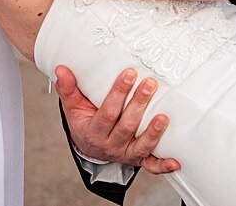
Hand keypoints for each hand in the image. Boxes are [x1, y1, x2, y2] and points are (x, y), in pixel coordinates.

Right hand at [55, 65, 179, 173]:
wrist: (88, 146)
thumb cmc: (84, 121)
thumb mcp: (72, 106)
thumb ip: (68, 88)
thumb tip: (61, 69)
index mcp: (93, 131)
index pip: (107, 112)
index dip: (118, 93)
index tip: (129, 74)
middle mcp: (110, 145)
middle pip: (127, 126)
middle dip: (139, 104)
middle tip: (150, 84)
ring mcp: (125, 153)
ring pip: (140, 145)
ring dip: (153, 132)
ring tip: (164, 117)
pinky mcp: (137, 160)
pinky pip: (151, 166)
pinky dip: (163, 165)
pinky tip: (175, 162)